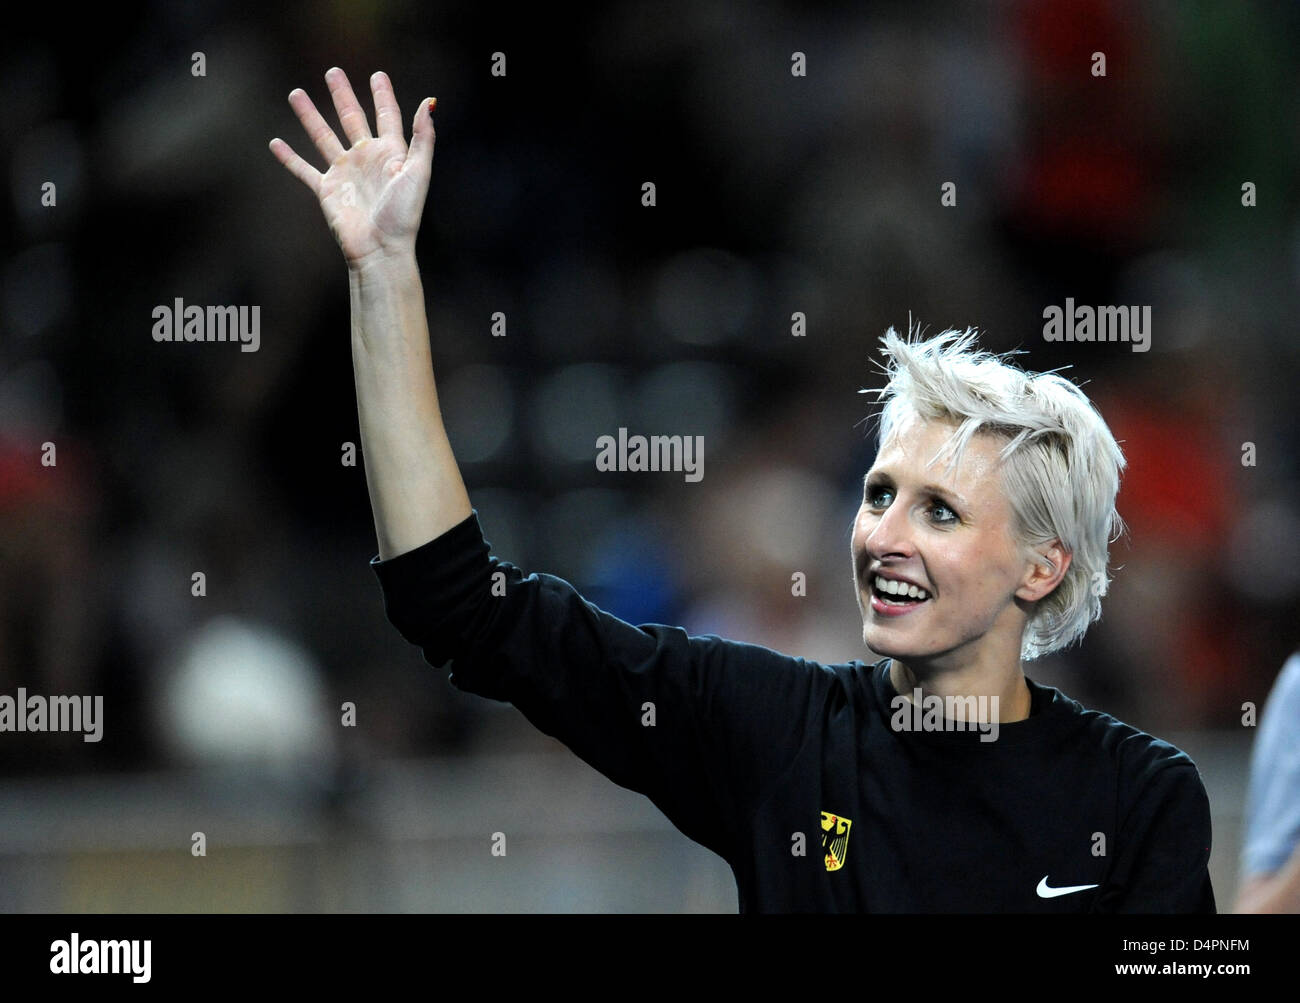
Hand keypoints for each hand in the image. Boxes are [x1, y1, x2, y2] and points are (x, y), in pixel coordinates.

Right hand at [270, 68, 434, 268]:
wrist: (381, 249)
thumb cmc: (403, 215)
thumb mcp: (418, 172)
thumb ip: (423, 138)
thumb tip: (428, 102)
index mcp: (390, 154)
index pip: (386, 116)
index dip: (383, 95)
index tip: (377, 75)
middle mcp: (366, 159)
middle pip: (351, 119)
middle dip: (343, 96)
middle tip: (332, 72)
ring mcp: (344, 174)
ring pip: (323, 137)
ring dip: (309, 116)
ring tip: (296, 94)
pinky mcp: (326, 191)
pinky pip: (304, 170)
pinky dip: (289, 157)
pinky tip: (275, 143)